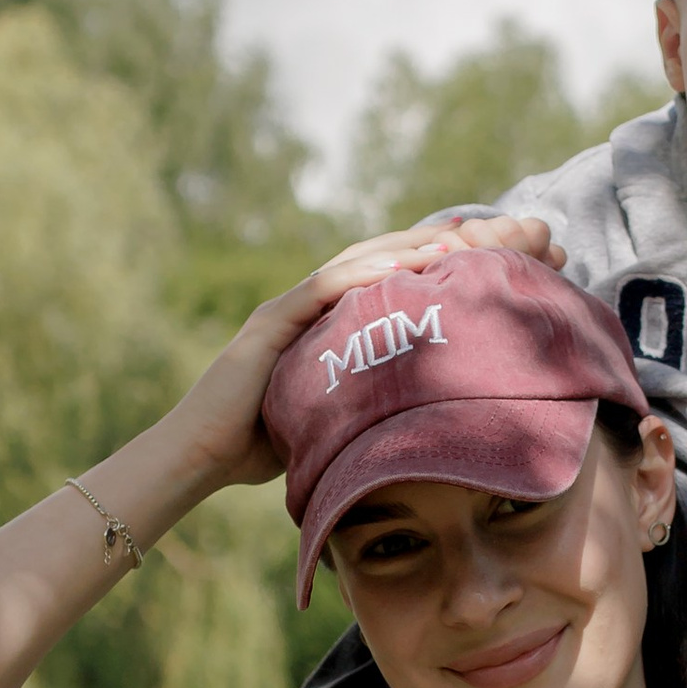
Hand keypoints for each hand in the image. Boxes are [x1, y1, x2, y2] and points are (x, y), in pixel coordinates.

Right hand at [166, 218, 564, 492]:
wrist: (198, 456)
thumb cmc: (263, 445)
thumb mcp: (335, 418)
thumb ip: (372, 405)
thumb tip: (429, 423)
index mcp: (329, 326)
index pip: (390, 284)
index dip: (436, 267)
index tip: (488, 255)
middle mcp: (311, 308)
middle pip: (381, 262)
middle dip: (434, 245)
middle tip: (484, 231)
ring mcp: (288, 312)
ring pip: (354, 266)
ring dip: (404, 250)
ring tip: (454, 241)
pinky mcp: (269, 326)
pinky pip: (319, 292)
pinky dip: (357, 276)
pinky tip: (395, 267)